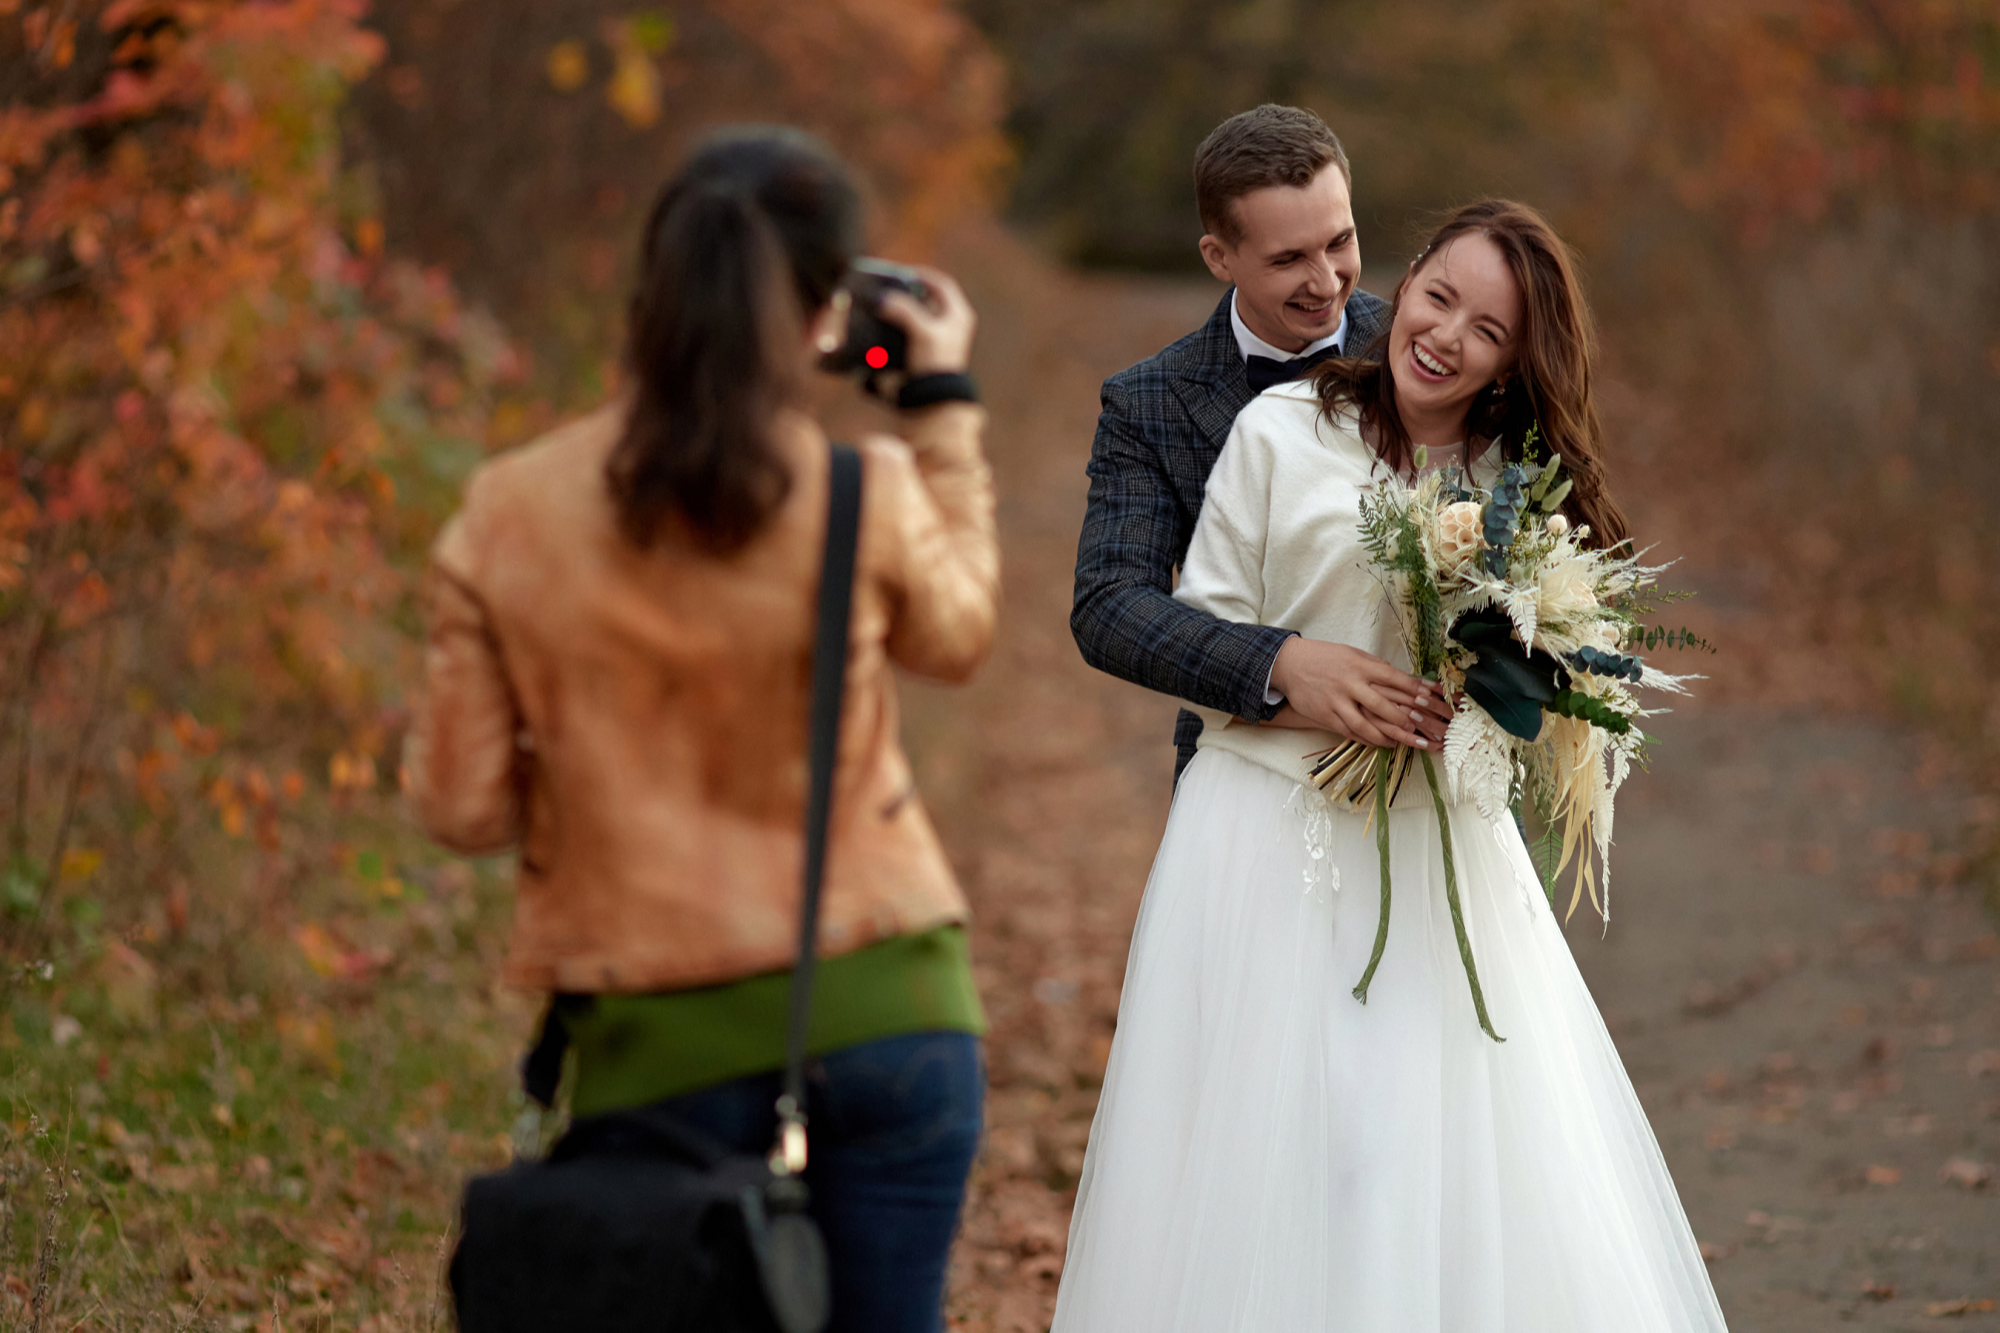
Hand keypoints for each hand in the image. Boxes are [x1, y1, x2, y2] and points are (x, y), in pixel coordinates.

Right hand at [876, 265, 976, 375]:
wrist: (934, 401)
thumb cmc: (935, 365)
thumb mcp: (922, 332)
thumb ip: (904, 311)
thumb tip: (884, 299)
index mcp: (958, 316)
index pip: (942, 285)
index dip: (923, 275)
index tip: (904, 272)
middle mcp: (951, 326)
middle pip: (928, 299)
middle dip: (909, 292)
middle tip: (891, 287)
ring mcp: (939, 340)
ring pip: (918, 316)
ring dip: (901, 310)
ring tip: (884, 305)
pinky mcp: (926, 353)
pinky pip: (910, 333)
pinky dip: (898, 327)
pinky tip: (884, 326)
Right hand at [1267, 637, 1455, 749]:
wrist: (1290, 664)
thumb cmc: (1326, 658)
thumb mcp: (1353, 655)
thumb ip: (1375, 667)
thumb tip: (1401, 678)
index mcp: (1361, 666)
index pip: (1394, 679)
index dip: (1415, 689)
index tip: (1432, 698)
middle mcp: (1351, 684)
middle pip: (1384, 706)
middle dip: (1405, 719)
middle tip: (1420, 727)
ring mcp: (1338, 702)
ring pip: (1367, 725)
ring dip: (1387, 736)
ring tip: (1402, 741)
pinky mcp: (1326, 716)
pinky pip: (1351, 732)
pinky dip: (1368, 740)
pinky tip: (1381, 743)